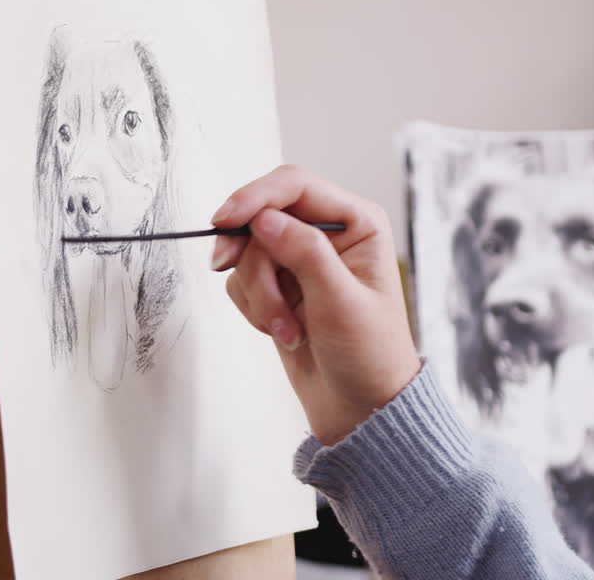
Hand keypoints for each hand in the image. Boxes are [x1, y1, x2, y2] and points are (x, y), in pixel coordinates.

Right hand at [210, 165, 420, 444]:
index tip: (223, 221)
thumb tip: (263, 218)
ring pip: (248, 252)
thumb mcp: (341, 302)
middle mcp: (327, 233)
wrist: (359, 408)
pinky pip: (241, 280)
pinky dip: (253, 308)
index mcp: (357, 222)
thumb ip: (304, 253)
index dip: (254, 198)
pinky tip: (282, 331)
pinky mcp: (277, 286)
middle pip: (261, 217)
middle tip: (240, 283)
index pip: (293, 186)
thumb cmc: (369, 356)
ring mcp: (299, 260)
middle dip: (254, 261)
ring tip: (287, 329)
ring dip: (259, 295)